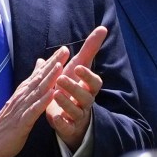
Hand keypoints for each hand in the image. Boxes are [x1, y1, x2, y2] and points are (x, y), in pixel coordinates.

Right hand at [0, 46, 72, 156]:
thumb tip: (39, 62)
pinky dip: (42, 102)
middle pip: (40, 77)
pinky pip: (34, 110)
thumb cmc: (8, 121)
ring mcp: (22, 108)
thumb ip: (31, 82)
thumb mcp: (21, 98)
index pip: (40, 73)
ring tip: (60, 67)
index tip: (64, 49)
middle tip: (65, 50)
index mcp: (24, 91)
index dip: (52, 61)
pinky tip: (52, 94)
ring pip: (38, 91)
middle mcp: (23, 96)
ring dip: (49, 78)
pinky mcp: (22, 121)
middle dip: (53, 64)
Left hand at [41, 25, 108, 150]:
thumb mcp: (79, 67)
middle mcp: (86, 102)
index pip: (94, 82)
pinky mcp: (69, 128)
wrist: (69, 115)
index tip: (78, 67)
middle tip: (61, 79)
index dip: (87, 75)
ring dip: (66, 103)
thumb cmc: (74, 87)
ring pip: (76, 111)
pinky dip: (62, 123)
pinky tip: (54, 117)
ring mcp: (78, 116)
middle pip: (86, 96)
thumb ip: (89, 50)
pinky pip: (67, 127)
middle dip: (74, 87)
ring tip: (55, 94)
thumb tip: (102, 28)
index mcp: (88, 88)